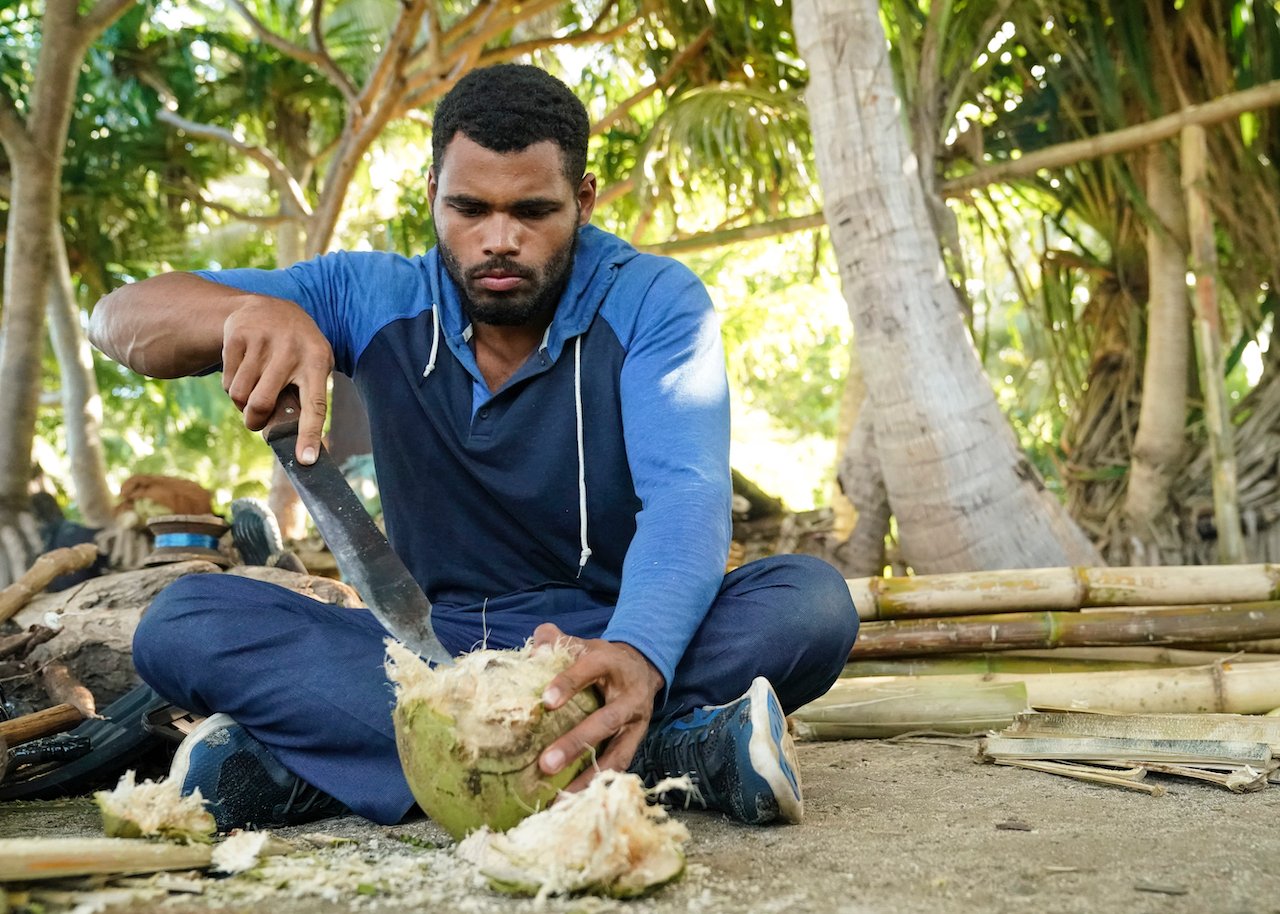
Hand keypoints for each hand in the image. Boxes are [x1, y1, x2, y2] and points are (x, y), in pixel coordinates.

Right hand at [221, 297, 333, 463]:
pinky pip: (227, 381)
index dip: (310, 434)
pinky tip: (244, 369)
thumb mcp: (312, 364)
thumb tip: (296, 444)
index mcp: (318, 361)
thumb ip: (305, 397)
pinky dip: (231, 386)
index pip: (315, 405)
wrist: (268, 306)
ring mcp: (263, 340)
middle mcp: (291, 349)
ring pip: (239, 395)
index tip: (306, 460)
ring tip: (253, 388)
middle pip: (262, 404)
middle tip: (255, 421)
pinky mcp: (237, 335)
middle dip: (254, 421)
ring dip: (241, 403)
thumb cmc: (296, 350)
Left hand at [534, 622, 664, 791]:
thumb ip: (555, 641)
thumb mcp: (582, 643)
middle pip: (606, 721)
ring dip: (589, 777)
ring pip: (617, 754)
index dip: (569, 683)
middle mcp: (629, 696)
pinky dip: (597, 787)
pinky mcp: (637, 744)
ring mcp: (636, 724)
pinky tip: (573, 803)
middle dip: (577, 743)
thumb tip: (533, 654)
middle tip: (546, 764)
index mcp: (611, 663)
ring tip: (560, 800)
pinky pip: (619, 769)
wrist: (642, 669)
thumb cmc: (600, 659)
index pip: (590, 669)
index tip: (546, 701)